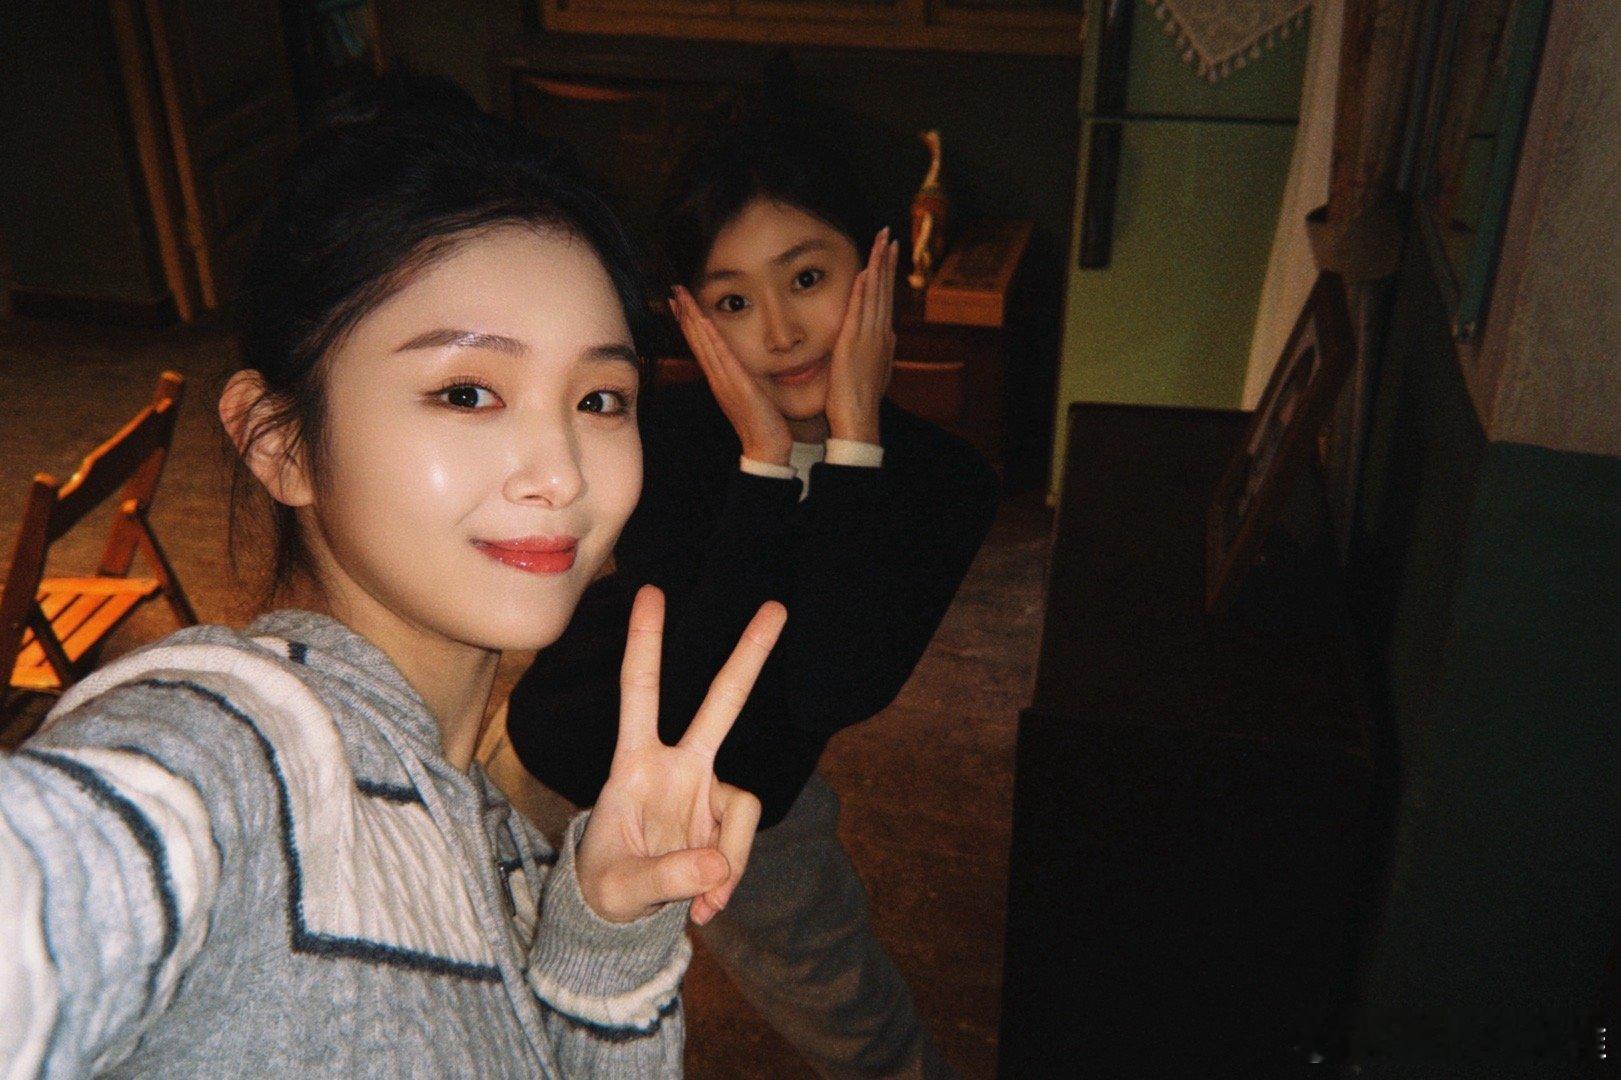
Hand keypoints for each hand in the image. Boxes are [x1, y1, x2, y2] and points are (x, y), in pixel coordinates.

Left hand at [575, 586, 786, 925]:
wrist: (619, 916)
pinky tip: (707, 907)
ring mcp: (706, 793)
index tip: (650, 591)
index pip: (639, 694)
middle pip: (720, 704)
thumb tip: (718, 867)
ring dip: (728, 860)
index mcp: (635, 765)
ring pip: (743, 808)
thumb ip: (667, 879)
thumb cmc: (606, 888)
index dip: (644, 644)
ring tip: (700, 906)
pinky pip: (742, 843)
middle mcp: (677, 768)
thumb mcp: (620, 889)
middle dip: (748, 656)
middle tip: (776, 606)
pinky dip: (730, 877)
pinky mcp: (724, 822)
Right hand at [671, 285, 793, 465]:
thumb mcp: (749, 394)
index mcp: (719, 379)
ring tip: (681, 298)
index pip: (700, 345)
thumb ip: (741, 378)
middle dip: (684, 314)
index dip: (688, 323)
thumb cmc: (761, 424)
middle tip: (673, 291)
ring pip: (703, 344)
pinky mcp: (738, 386)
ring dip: (692, 319)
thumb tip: (739, 366)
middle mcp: (717, 378)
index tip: (679, 303)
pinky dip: (711, 339)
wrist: (765, 448)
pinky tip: (704, 321)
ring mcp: (724, 382)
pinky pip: (722, 357)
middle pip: (696, 341)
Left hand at [825, 228, 898, 444]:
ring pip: (876, 295)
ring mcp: (869, 338)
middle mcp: (880, 334)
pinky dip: (864, 291)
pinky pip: (860, 312)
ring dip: (879, 267)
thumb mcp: (875, 371)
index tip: (889, 253)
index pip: (885, 299)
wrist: (859, 421)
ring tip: (882, 242)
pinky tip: (866, 272)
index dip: (888, 275)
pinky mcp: (854, 344)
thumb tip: (890, 336)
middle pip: (884, 290)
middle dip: (887, 261)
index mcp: (882, 339)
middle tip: (889, 235)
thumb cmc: (861, 401)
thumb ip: (882, 351)